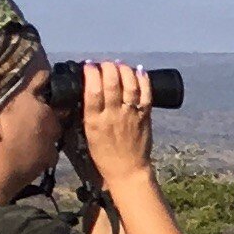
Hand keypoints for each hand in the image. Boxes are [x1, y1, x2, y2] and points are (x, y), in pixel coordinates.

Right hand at [80, 59, 156, 183]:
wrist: (127, 169)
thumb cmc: (104, 153)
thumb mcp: (88, 132)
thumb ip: (88, 111)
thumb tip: (86, 89)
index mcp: (94, 120)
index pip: (92, 90)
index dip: (91, 73)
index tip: (89, 65)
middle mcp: (113, 115)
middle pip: (111, 84)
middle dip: (107, 67)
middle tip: (104, 63)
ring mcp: (131, 115)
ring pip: (129, 85)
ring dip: (124, 70)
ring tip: (119, 65)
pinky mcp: (145, 117)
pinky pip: (146, 94)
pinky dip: (143, 80)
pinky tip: (139, 71)